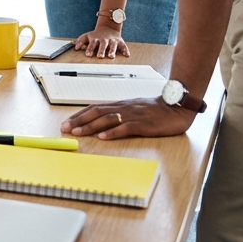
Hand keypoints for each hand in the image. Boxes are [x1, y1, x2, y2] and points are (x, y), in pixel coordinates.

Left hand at [60, 97, 195, 139]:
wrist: (177, 105)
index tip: (67, 123)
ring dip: (91, 126)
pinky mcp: (144, 124)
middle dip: (79, 121)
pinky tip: (103, 137)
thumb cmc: (156, 110)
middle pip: (97, 112)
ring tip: (78, 133)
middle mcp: (123, 108)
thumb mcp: (134, 109)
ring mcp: (133, 115)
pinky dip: (113, 132)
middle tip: (65, 129)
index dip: (79, 115)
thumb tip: (102, 123)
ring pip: (107, 119)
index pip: (95, 108)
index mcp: (120, 105)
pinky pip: (126, 127)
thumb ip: (119, 114)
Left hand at [74, 23, 129, 57]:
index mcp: (96, 39)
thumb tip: (76, 48)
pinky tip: (127, 55)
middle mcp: (104, 40)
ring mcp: (112, 41)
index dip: (90, 49)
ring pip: (113, 46)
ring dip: (112, 51)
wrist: (108, 27)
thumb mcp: (87, 36)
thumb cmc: (96, 35)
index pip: (92, 44)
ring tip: (111, 56)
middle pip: (103, 45)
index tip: (88, 55)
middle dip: (101, 51)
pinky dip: (125, 50)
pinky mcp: (120, 42)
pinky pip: (123, 46)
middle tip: (100, 56)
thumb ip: (81, 41)